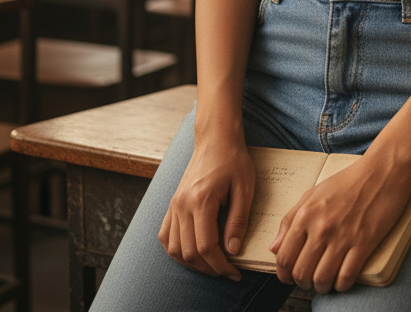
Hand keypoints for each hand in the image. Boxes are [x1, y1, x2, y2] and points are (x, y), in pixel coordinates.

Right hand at [159, 136, 254, 279]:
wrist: (216, 138)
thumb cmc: (234, 160)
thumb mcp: (245, 188)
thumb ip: (237, 220)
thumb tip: (232, 251)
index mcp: (201, 200)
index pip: (206, 247)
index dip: (221, 266)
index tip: (235, 273)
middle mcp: (182, 204)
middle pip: (189, 252)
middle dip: (209, 268)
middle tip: (228, 270)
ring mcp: (174, 204)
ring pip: (174, 249)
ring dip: (192, 262)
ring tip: (213, 263)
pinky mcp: (172, 203)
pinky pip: (165, 236)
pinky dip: (177, 250)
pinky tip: (193, 251)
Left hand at [269, 156, 410, 292]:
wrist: (382, 171)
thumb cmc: (348, 181)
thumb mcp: (313, 194)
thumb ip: (290, 220)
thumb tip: (273, 248)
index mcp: (306, 214)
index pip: (284, 257)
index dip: (284, 274)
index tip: (290, 277)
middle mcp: (321, 227)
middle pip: (301, 273)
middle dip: (303, 283)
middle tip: (309, 280)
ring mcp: (343, 236)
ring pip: (322, 280)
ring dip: (321, 287)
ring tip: (325, 281)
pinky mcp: (364, 243)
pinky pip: (346, 277)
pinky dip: (342, 285)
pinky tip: (342, 280)